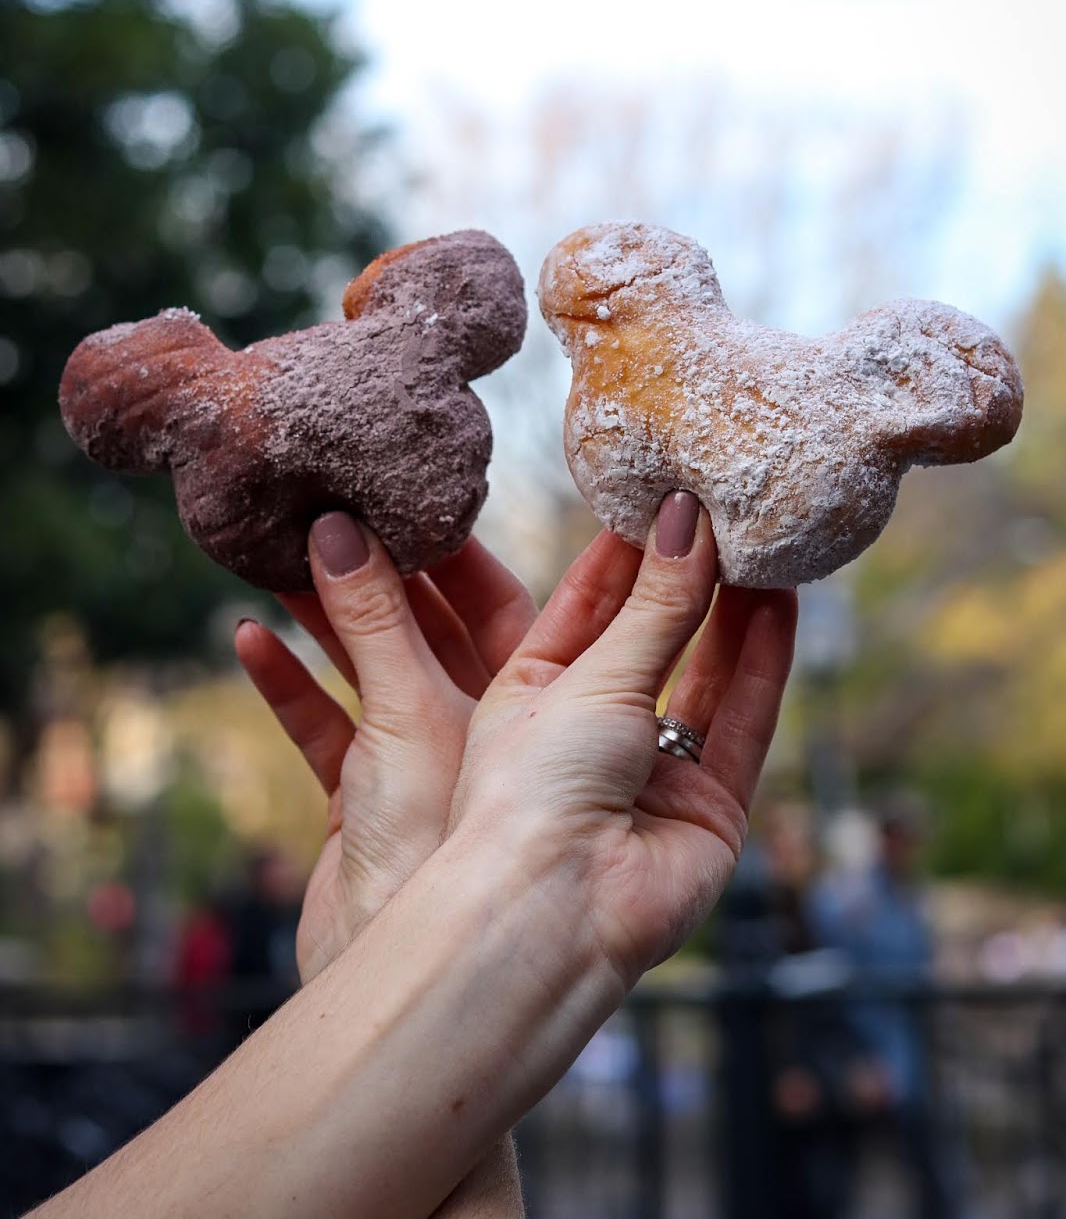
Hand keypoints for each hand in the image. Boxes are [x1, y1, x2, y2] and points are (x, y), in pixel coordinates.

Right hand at [235, 513, 535, 982]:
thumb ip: (381, 615)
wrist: (408, 982)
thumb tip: (344, 529)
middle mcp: (486, 732)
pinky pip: (325, 730)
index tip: (421, 496)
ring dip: (325, 617)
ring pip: (371, 670)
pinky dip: (290, 690)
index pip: (510, 606)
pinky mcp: (366, 807)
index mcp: (539, 705)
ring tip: (273, 556)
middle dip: (383, 574)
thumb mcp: (422, 708)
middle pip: (431, 629)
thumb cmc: (455, 847)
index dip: (464, 553)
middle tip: (335, 510)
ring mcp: (424, 769)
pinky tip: (248, 642)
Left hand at [448, 491, 798, 988]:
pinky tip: (782, 608)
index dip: (624, 552)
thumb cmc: (531, 791)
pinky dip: (763, 667)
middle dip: (688, 576)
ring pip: (705, 676)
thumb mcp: (587, 677)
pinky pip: (743, 724)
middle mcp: (594, 733)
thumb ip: (651, 605)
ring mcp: (654, 774)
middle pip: (653, 638)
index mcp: (532, 696)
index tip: (660, 494)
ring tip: (765, 545)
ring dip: (734, 613)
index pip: (585, 606)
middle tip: (726, 510)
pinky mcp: (709, 810)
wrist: (553, 912)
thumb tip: (687, 521)